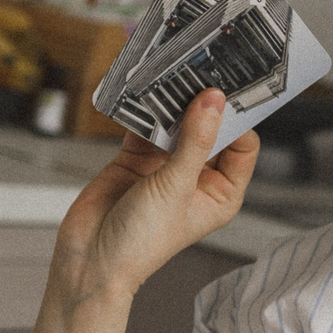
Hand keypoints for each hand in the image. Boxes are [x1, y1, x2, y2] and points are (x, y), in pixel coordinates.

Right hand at [52, 89, 257, 301]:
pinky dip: (145, 109)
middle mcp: (198, 178)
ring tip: (172, 77)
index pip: (243, 145)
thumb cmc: (141, 242)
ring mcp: (167, 166)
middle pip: (211, 129)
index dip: (238, 119)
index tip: (227, 92)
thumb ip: (195, 142)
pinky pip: (146, 124)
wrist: (89, 258)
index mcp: (221, 193)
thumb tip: (213, 102)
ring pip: (178, 123)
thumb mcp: (175, 187)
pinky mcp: (137, 158)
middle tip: (199, 75)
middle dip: (205, 105)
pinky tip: (146, 91)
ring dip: (174, 104)